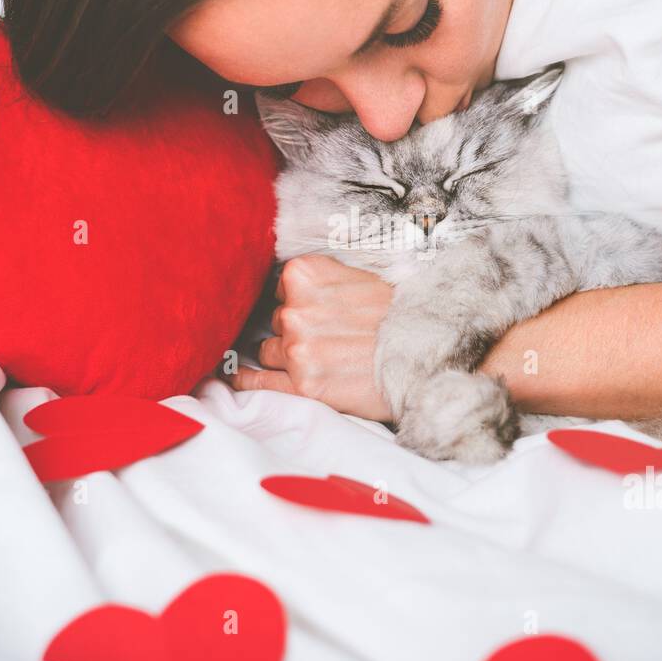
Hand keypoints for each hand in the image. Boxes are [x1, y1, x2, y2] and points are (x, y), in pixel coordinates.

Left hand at [229, 254, 393, 420]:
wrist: (424, 356)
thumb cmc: (395, 318)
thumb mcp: (357, 278)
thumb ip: (318, 281)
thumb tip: (285, 291)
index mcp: (304, 275)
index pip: (280, 289)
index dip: (297, 303)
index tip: (313, 312)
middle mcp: (295, 310)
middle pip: (276, 322)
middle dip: (294, 330)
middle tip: (327, 339)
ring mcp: (297, 350)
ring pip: (268, 350)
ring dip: (284, 356)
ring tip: (318, 359)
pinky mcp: (303, 386)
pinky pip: (259, 382)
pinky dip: (246, 379)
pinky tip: (237, 377)